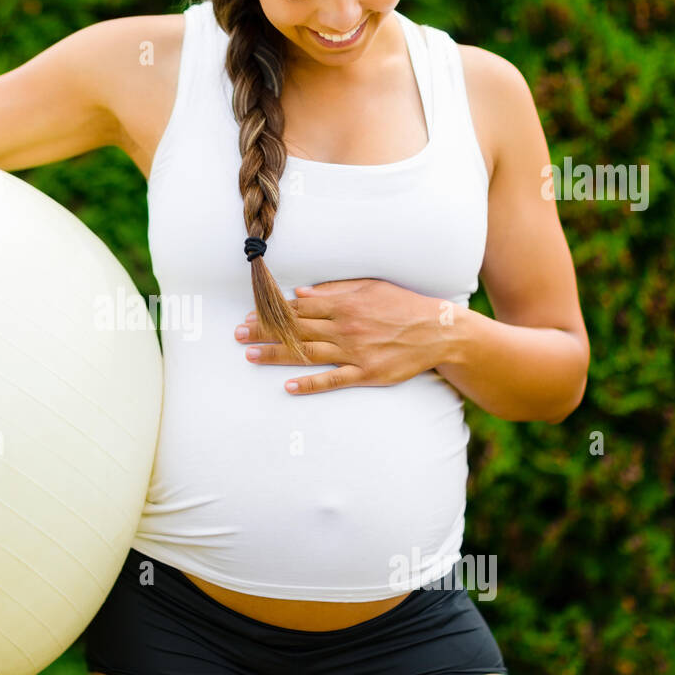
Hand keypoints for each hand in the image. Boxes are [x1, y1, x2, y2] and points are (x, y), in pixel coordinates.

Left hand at [234, 278, 454, 394]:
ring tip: (250, 356)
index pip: (298, 309)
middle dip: (263, 332)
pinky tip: (288, 387)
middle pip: (295, 330)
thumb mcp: (369, 287)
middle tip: (236, 335)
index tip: (248, 315)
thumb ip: (334, 290)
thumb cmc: (402, 306)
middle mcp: (344, 328)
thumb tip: (301, 294)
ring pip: (307, 354)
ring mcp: (354, 352)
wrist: (437, 330)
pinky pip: (333, 379)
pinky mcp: (366, 373)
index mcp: (343, 305)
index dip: (271, 313)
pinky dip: (309, 384)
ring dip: (276, 355)